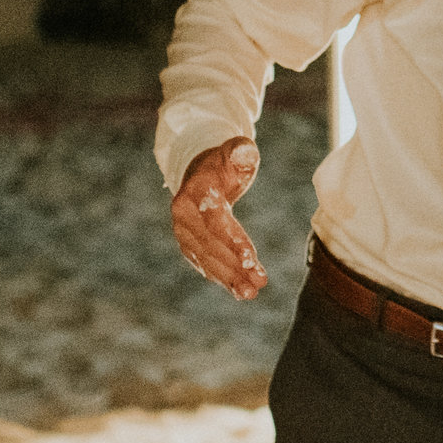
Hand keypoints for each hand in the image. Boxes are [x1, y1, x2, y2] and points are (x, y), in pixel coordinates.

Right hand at [172, 137, 266, 299]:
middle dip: (235, 265)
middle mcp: (183, 215)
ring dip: (230, 278)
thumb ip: (240, 152)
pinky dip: (223, 278)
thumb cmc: (223, 163)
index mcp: (194, 192)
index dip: (233, 240)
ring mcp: (183, 232)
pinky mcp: (188, 244)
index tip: (251, 259)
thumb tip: (245, 150)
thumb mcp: (233, 152)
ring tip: (252, 292)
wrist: (199, 172)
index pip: (215, 221)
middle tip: (259, 281)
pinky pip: (205, 264)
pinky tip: (239, 291)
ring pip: (208, 259)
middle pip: (211, 245)